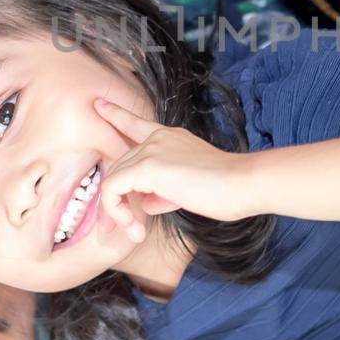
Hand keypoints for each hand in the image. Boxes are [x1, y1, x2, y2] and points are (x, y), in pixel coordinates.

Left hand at [92, 97, 256, 221]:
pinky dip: (116, 211)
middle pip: (120, 165)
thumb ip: (163, 192)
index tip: (99, 106)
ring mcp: (151, 150)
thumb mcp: (188, 189)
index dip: (116, 115)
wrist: (241, 183)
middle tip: (122, 227)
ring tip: (134, 233)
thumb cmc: (225, 189)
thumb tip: (145, 204)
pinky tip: (134, 228)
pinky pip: (113, 190)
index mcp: (169, 137)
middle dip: (114, 199)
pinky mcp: (146, 167)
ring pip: (114, 179)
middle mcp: (157, 138)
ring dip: (117, 211)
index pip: (136, 123)